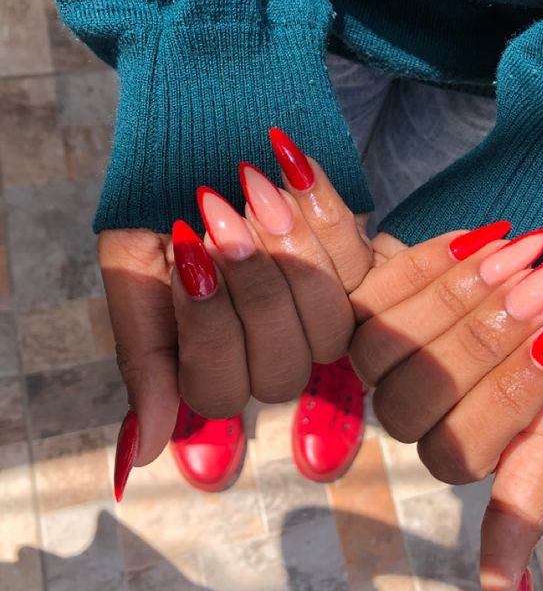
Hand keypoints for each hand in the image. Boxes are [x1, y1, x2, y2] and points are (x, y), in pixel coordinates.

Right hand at [99, 129, 370, 476]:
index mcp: (214, 362)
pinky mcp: (358, 268)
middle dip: (252, 287)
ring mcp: (318, 313)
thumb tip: (140, 455)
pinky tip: (290, 168)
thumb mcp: (134, 271)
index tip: (183, 248)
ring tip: (252, 186)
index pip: (221, 391)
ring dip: (290, 255)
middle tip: (216, 209)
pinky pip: (360, 266)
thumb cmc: (158, 206)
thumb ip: (143, 357)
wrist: (200, 135)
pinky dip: (325, 215)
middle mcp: (272, 350)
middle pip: (284, 370)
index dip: (207, 328)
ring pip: (329, 329)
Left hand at [349, 226, 542, 590]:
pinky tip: (480, 242)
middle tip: (540, 287)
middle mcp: (403, 408)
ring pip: (388, 348)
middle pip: (416, 399)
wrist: (529, 266)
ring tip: (514, 257)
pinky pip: (376, 292)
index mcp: (453, 445)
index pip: (459, 450)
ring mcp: (372, 357)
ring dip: (458, 299)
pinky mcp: (355, 299)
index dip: (512, 390)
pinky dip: (431, 265)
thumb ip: (526, 499)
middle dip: (486, 339)